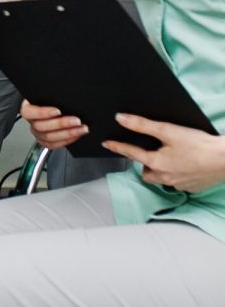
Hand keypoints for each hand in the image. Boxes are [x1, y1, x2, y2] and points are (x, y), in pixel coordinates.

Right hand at [20, 99, 87, 149]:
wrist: (52, 106)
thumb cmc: (49, 100)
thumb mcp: (49, 95)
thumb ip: (53, 97)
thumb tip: (64, 99)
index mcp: (28, 109)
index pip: (29, 113)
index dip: (42, 113)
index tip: (58, 111)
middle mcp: (32, 122)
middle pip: (41, 126)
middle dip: (61, 124)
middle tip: (76, 120)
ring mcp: (38, 133)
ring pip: (49, 137)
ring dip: (68, 133)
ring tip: (81, 128)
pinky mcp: (45, 141)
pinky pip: (54, 145)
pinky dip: (67, 140)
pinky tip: (77, 135)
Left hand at [104, 115, 224, 192]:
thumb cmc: (199, 144)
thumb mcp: (167, 130)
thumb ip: (142, 125)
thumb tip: (120, 118)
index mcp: (156, 163)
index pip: (130, 153)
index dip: (117, 146)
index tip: (107, 143)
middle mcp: (165, 178)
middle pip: (146, 171)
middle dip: (143, 162)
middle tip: (146, 151)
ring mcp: (180, 185)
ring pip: (161, 179)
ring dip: (159, 170)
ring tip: (164, 157)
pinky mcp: (193, 187)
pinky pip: (178, 182)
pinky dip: (176, 174)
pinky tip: (182, 165)